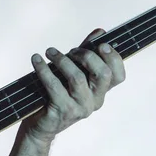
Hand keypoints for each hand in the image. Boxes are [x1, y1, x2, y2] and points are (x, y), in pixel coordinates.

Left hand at [21, 28, 125, 143]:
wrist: (40, 124)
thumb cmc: (58, 94)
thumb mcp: (74, 71)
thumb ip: (87, 52)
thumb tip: (100, 31)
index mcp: (102, 91)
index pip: (119, 76)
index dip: (114, 58)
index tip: (102, 45)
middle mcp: (96, 100)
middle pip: (103, 74)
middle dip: (87, 56)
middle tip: (71, 51)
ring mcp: (81, 107)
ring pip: (78, 77)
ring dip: (62, 60)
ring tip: (49, 51)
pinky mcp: (63, 111)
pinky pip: (54, 86)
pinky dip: (44, 69)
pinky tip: (36, 60)